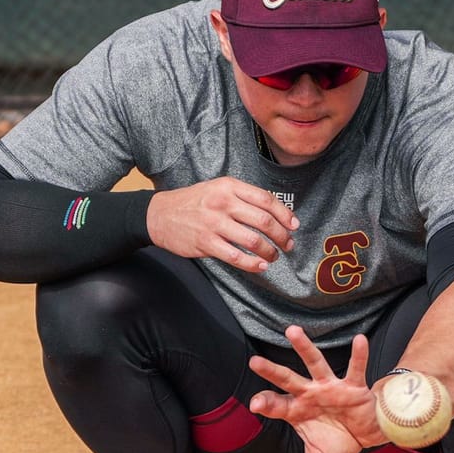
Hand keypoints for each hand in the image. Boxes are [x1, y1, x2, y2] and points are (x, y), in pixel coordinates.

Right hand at [146, 178, 298, 272]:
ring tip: (274, 257)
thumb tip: (273, 212)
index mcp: (229, 186)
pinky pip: (236, 257)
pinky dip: (252, 264)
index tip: (294, 225)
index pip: (265, 200)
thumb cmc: (193, 202)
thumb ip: (242, 197)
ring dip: (270, 252)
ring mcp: (214, 224)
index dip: (284, 214)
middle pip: (263, 221)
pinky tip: (260, 266)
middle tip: (288, 244)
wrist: (159, 215)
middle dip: (281, 236)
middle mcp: (223, 203)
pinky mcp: (206, 243)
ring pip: (253, 240)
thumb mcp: (217, 188)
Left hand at [248, 326, 385, 452]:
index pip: (277, 405)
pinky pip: (356, 368)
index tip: (255, 403)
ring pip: (315, 364)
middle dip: (272, 371)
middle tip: (254, 361)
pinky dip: (359, 354)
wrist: (366, 434)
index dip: (266, 403)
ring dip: (304, 348)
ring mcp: (330, 388)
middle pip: (288, 380)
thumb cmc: (338, 440)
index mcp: (297, 411)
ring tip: (292, 331)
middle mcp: (310, 394)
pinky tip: (359, 339)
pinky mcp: (353, 386)